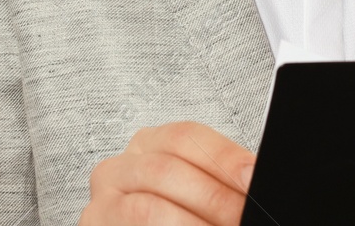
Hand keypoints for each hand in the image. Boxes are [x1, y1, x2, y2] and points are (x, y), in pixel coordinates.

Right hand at [78, 120, 254, 225]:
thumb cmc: (178, 218)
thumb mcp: (197, 196)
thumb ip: (221, 186)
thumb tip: (258, 183)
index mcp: (150, 145)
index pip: (186, 136)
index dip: (223, 157)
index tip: (254, 179)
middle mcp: (121, 166)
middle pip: (168, 170)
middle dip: (215, 198)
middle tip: (245, 216)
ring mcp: (103, 199)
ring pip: (150, 207)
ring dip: (195, 224)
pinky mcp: (95, 224)